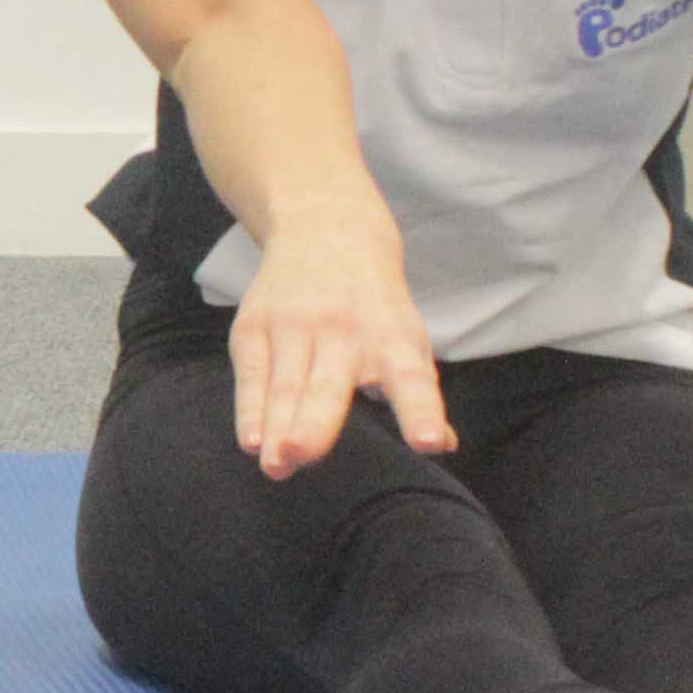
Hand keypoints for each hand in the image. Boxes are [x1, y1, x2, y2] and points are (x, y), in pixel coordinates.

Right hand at [227, 219, 452, 477]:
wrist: (323, 226)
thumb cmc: (374, 304)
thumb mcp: (407, 337)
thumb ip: (418, 393)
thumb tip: (443, 445)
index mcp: (393, 339)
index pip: (412, 380)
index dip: (421, 412)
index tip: (428, 441)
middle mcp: (344, 331)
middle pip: (327, 386)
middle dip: (313, 423)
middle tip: (299, 455)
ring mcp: (295, 326)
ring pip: (286, 386)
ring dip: (277, 427)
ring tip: (276, 465)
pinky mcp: (255, 326)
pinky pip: (251, 374)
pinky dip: (249, 408)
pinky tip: (250, 439)